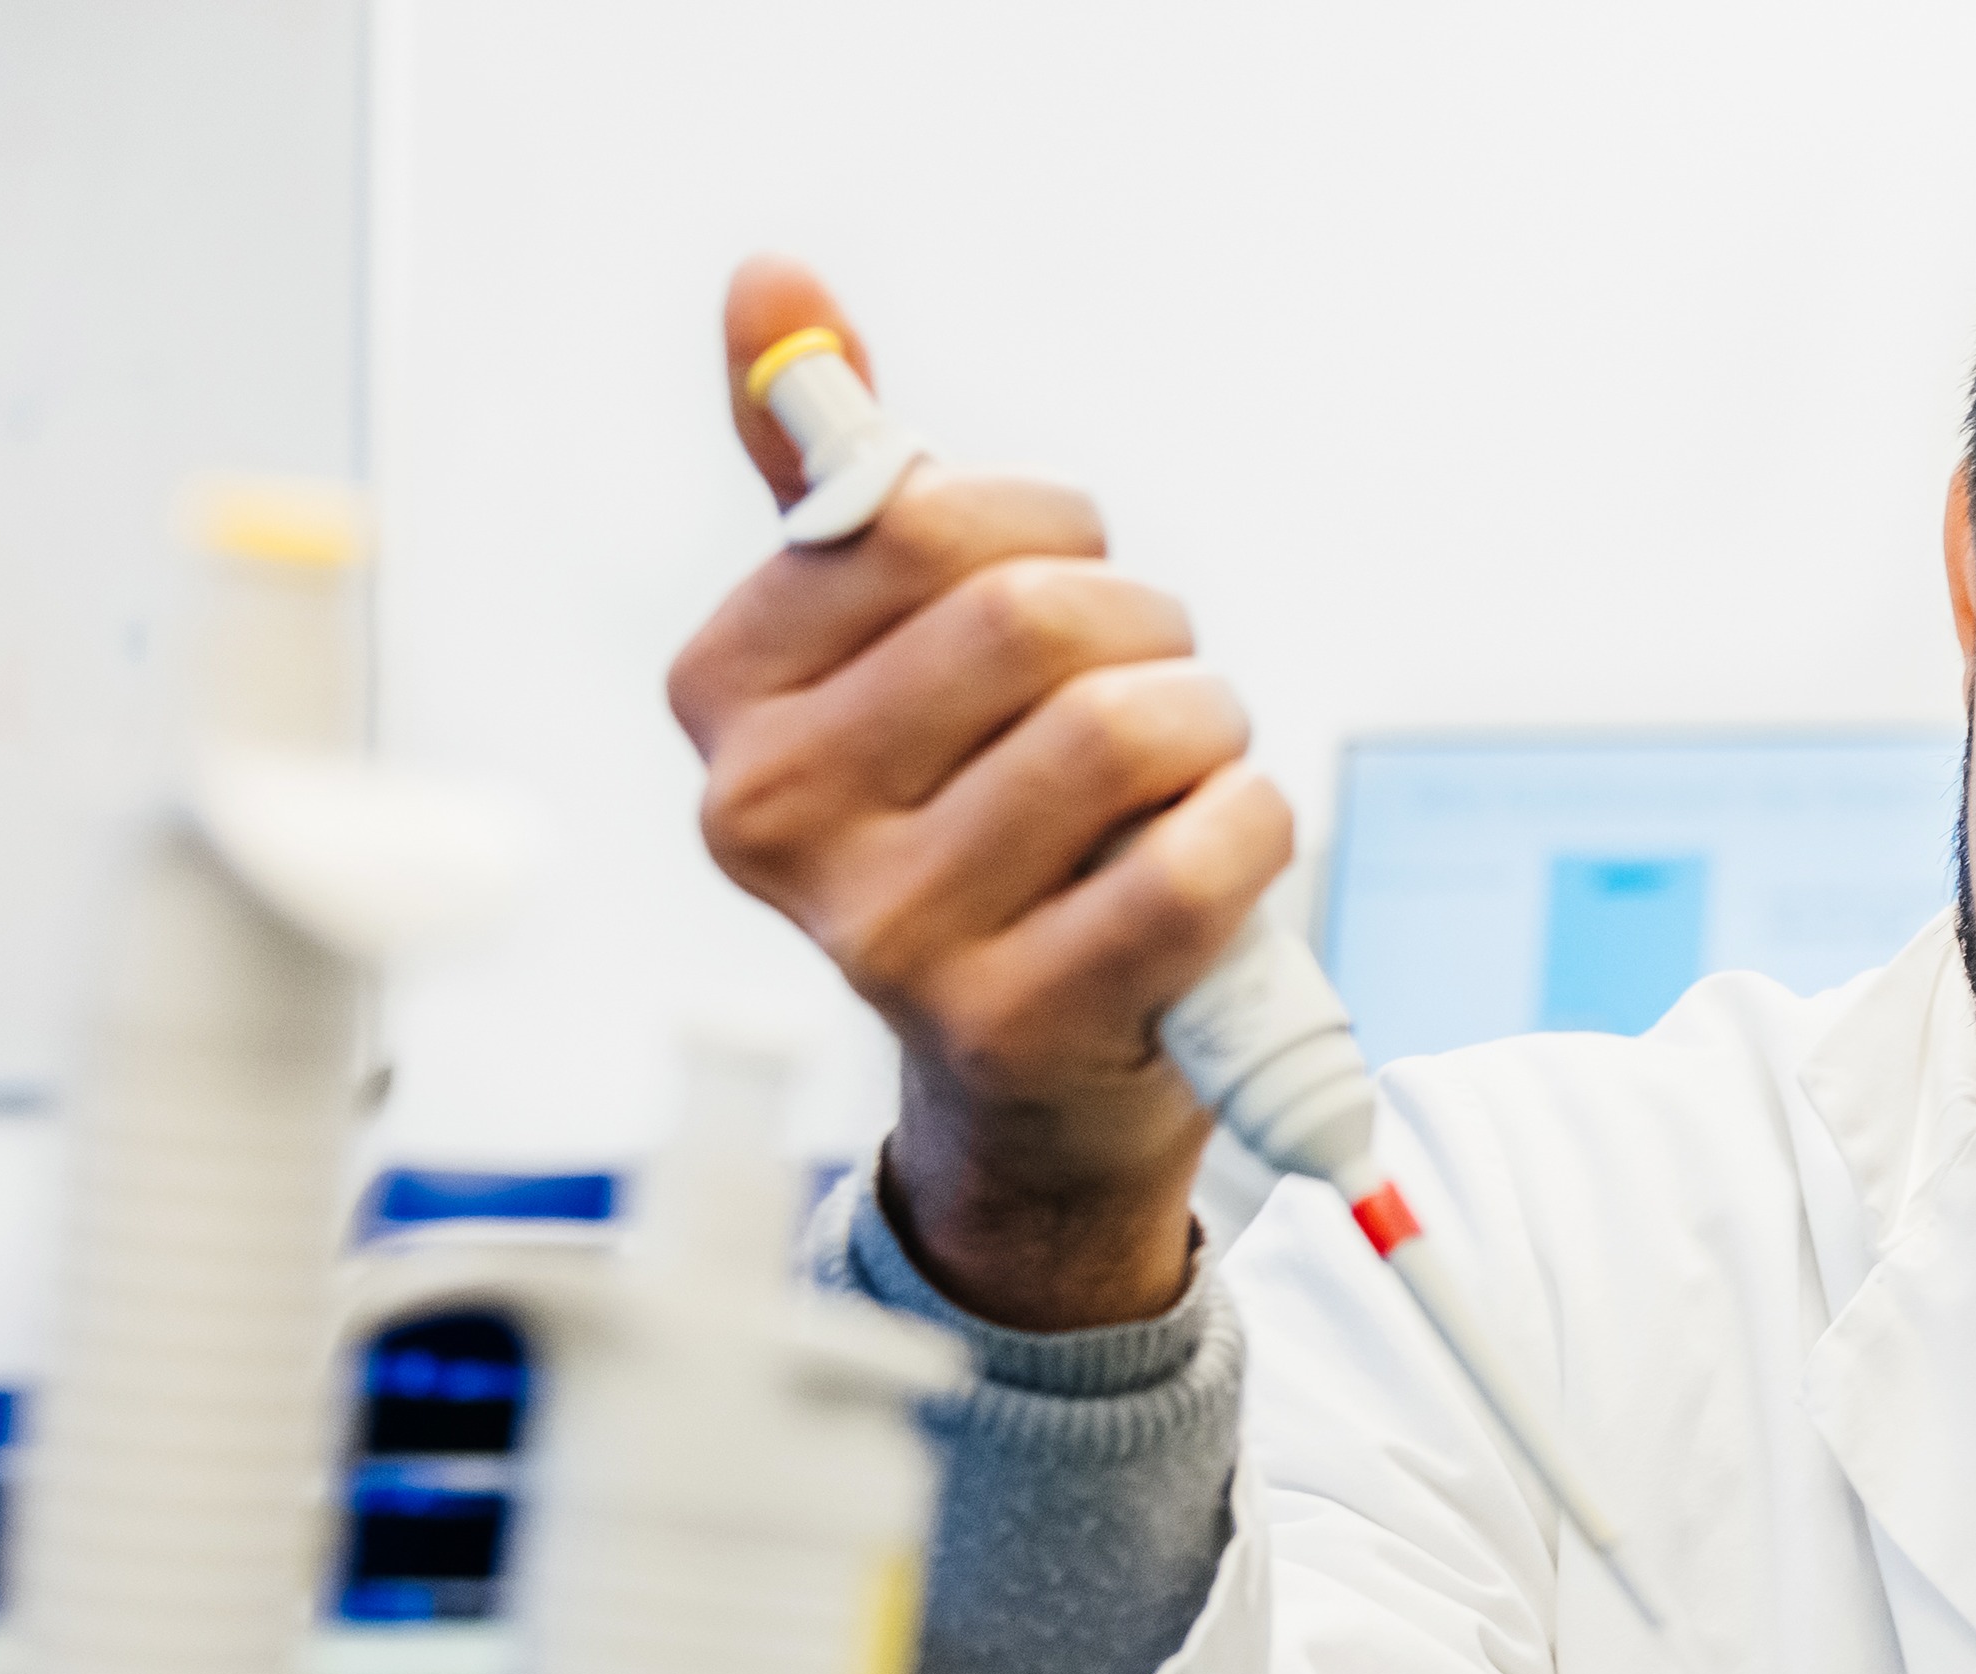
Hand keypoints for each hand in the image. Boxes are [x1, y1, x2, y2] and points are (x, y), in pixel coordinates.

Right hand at [663, 254, 1294, 1330]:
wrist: (1035, 1089)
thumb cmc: (981, 826)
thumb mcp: (890, 650)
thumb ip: (835, 474)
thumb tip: (770, 283)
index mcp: (724, 700)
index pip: (920, 516)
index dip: (1046, 528)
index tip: (1060, 587)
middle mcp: (772, 821)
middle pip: (1034, 618)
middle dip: (1146, 629)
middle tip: (1150, 692)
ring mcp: (884, 938)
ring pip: (1129, 728)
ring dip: (1209, 730)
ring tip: (1183, 783)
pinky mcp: (1015, 1027)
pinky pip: (1196, 859)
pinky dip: (1251, 830)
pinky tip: (1219, 857)